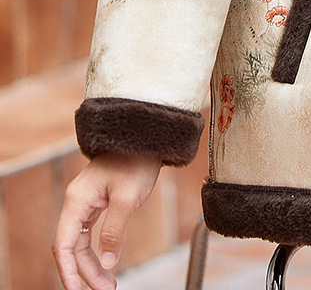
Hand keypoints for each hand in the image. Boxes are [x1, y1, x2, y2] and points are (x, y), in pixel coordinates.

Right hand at [52, 152, 161, 289]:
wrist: (147, 137)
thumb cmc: (136, 160)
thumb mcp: (127, 198)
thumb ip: (115, 232)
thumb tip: (108, 263)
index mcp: (77, 200)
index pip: (63, 244)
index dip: (67, 271)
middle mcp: (77, 201)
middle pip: (73, 246)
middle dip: (86, 271)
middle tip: (106, 288)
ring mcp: (87, 201)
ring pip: (82, 240)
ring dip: (93, 263)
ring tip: (108, 282)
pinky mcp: (99, 200)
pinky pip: (91, 231)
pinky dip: (98, 248)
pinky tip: (108, 259)